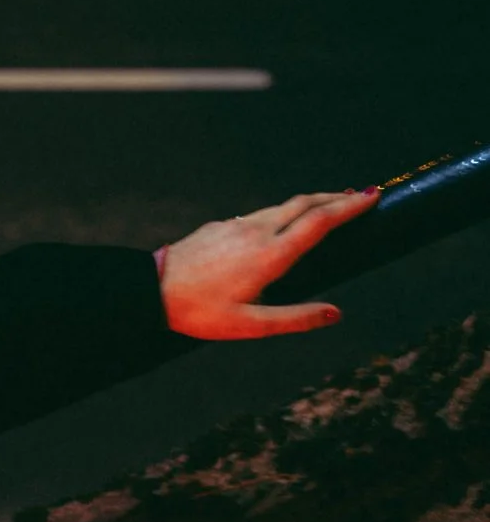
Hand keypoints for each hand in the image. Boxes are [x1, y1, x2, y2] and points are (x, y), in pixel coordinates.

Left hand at [159, 189, 377, 339]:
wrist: (149, 290)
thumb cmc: (199, 312)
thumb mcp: (250, 324)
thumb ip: (295, 318)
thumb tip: (335, 313)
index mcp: (270, 255)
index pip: (319, 222)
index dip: (349, 207)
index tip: (373, 196)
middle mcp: (255, 231)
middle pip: (304, 204)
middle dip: (336, 198)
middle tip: (362, 196)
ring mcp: (235, 224)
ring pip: (281, 206)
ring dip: (310, 203)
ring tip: (330, 206)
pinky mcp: (218, 226)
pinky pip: (259, 214)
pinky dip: (283, 212)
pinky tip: (284, 223)